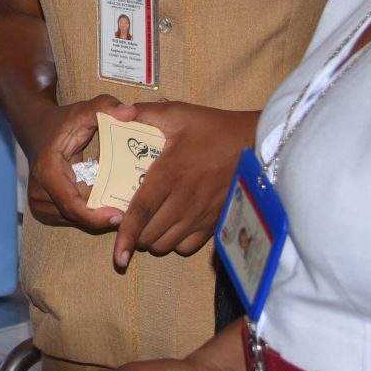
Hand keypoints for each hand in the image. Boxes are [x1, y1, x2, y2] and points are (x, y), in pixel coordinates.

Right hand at [20, 95, 138, 232]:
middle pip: (76, 215)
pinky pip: (70, 217)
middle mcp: (38, 190)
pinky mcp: (43, 209)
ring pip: (74, 219)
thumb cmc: (61, 121)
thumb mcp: (82, 109)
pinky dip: (87, 213)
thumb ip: (105, 106)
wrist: (35, 129)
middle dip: (102, 216)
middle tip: (130, 211)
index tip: (120, 217)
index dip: (95, 216)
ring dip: (95, 215)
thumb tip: (129, 113)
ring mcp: (38, 202)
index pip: (71, 203)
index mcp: (47, 170)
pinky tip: (101, 201)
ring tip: (117, 204)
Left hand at [112, 102, 256, 267]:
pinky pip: (187, 247)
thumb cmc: (214, 129)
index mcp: (170, 173)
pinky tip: (171, 227)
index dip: (126, 234)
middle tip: (129, 218)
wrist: (254, 143)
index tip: (117, 256)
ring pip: (166, 244)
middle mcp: (185, 200)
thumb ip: (144, 114)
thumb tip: (117, 114)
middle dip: (134, 233)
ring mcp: (201, 215)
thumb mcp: (178, 114)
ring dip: (152, 238)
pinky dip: (173, 243)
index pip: (142, 211)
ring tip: (148, 222)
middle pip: (150, 234)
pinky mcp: (214, 223)